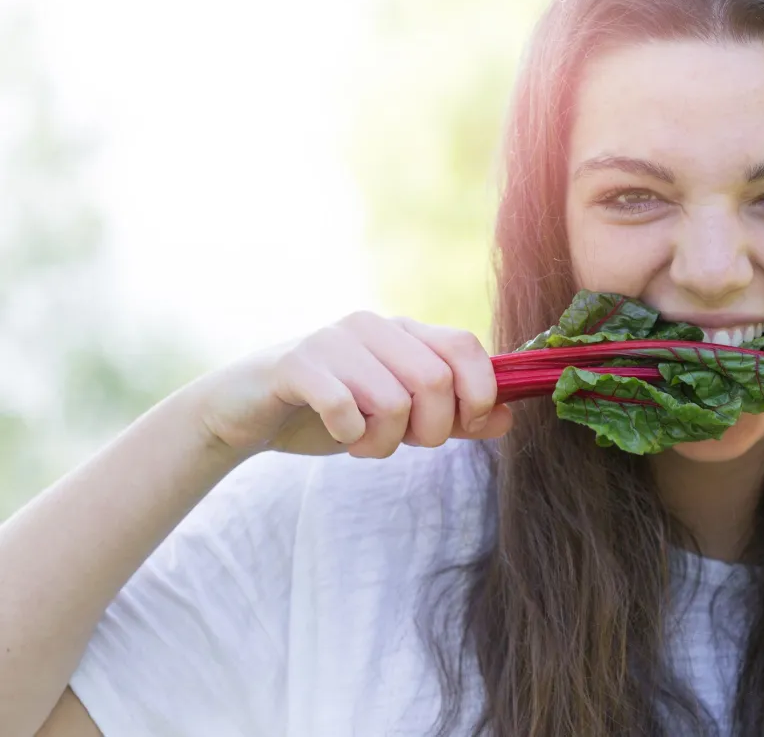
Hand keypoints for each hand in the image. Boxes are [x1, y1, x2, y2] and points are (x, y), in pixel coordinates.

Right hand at [188, 311, 511, 461]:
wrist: (247, 413)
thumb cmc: (332, 412)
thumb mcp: (402, 417)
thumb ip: (455, 417)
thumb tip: (508, 417)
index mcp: (405, 332)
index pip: (466, 347)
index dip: (479, 393)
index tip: (465, 425)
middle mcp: (373, 327)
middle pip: (436, 380)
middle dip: (432, 429)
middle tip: (407, 443)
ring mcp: (333, 341)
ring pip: (393, 399)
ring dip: (385, 441)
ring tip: (365, 444)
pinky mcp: (296, 364)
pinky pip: (343, 405)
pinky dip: (350, 435)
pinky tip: (339, 435)